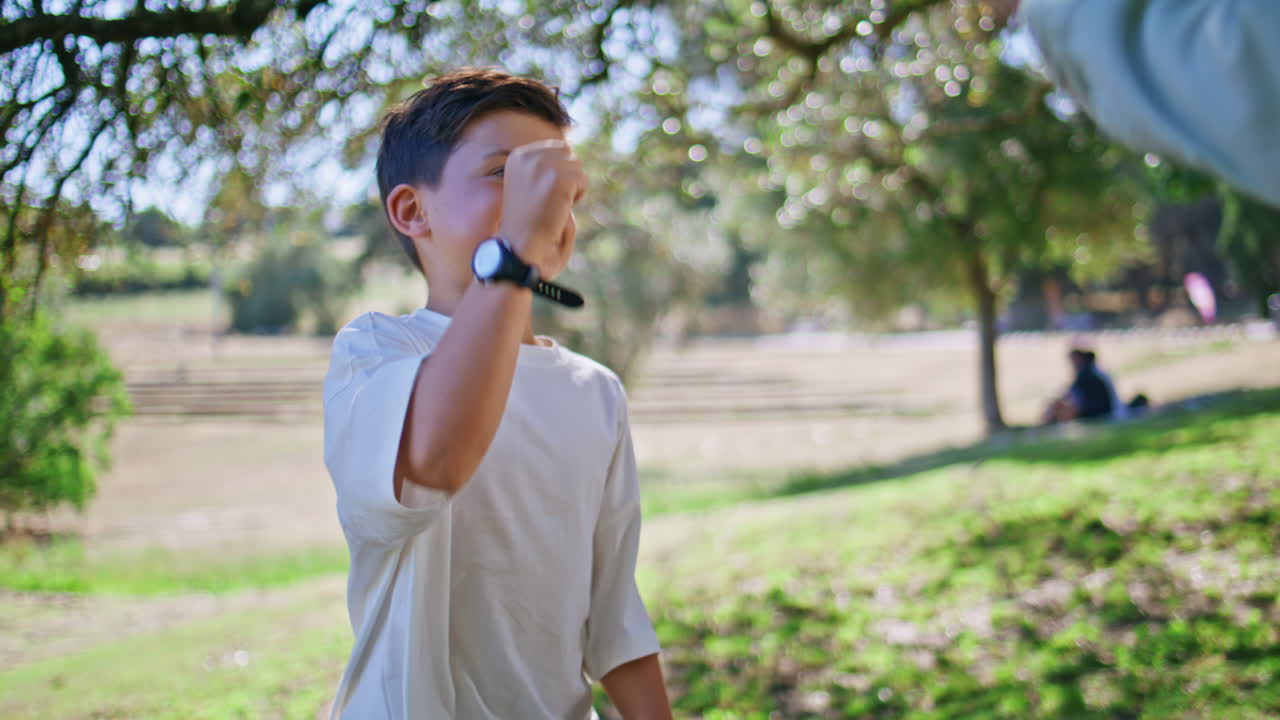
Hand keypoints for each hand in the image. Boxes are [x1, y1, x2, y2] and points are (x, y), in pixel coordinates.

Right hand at [497, 139, 586, 280]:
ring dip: (572, 187)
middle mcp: (529, 155)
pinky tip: (559, 208)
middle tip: (550, 199)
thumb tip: (569, 149)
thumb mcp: (529, 184)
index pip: (558, 147)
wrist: (521, 243)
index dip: (561, 171)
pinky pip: (583, 181)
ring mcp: (544, 165)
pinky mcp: (559, 178)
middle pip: (569, 154)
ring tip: (552, 204)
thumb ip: (544, 165)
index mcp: (519, 156)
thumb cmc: (528, 220)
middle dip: (567, 177)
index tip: (545, 192)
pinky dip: (577, 197)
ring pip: (577, 167)